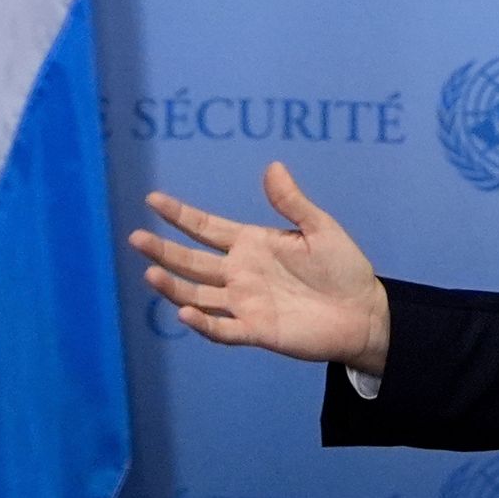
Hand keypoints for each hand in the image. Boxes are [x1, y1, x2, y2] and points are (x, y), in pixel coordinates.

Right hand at [130, 163, 394, 376]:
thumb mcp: (319, 227)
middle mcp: (240, 274)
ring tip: (150, 273)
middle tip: (135, 237)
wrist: (362, 311)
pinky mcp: (255, 331)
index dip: (180, 215)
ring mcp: (244, 304)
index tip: (153, 200)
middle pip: (192, 261)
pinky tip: (185, 312)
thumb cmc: (342, 267)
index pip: (207, 228)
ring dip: (173, 287)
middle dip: (164, 249)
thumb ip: (292, 202)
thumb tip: (272, 166)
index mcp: (252, 244)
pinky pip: (222, 329)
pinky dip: (203, 323)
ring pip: (198, 295)